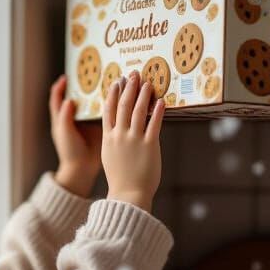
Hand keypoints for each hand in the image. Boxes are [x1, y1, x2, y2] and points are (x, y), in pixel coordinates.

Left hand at [49, 74, 101, 196]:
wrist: (81, 170)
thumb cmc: (70, 152)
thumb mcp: (65, 133)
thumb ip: (65, 117)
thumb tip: (69, 100)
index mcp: (61, 119)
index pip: (57, 98)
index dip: (60, 87)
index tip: (67, 77)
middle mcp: (74, 119)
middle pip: (77, 97)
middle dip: (83, 86)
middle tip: (91, 74)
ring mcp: (87, 123)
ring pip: (92, 103)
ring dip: (98, 93)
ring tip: (106, 81)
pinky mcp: (99, 127)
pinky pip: (104, 113)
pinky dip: (109, 105)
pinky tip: (116, 96)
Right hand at [101, 71, 164, 210]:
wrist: (128, 194)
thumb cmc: (121, 179)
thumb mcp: (110, 157)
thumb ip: (114, 141)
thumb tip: (118, 131)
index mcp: (108, 138)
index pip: (108, 110)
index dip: (113, 94)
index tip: (117, 82)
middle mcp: (119, 136)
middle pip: (123, 106)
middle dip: (129, 88)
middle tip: (133, 74)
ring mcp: (134, 140)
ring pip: (138, 111)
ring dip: (143, 94)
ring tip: (148, 82)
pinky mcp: (149, 146)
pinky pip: (154, 124)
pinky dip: (158, 111)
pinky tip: (161, 101)